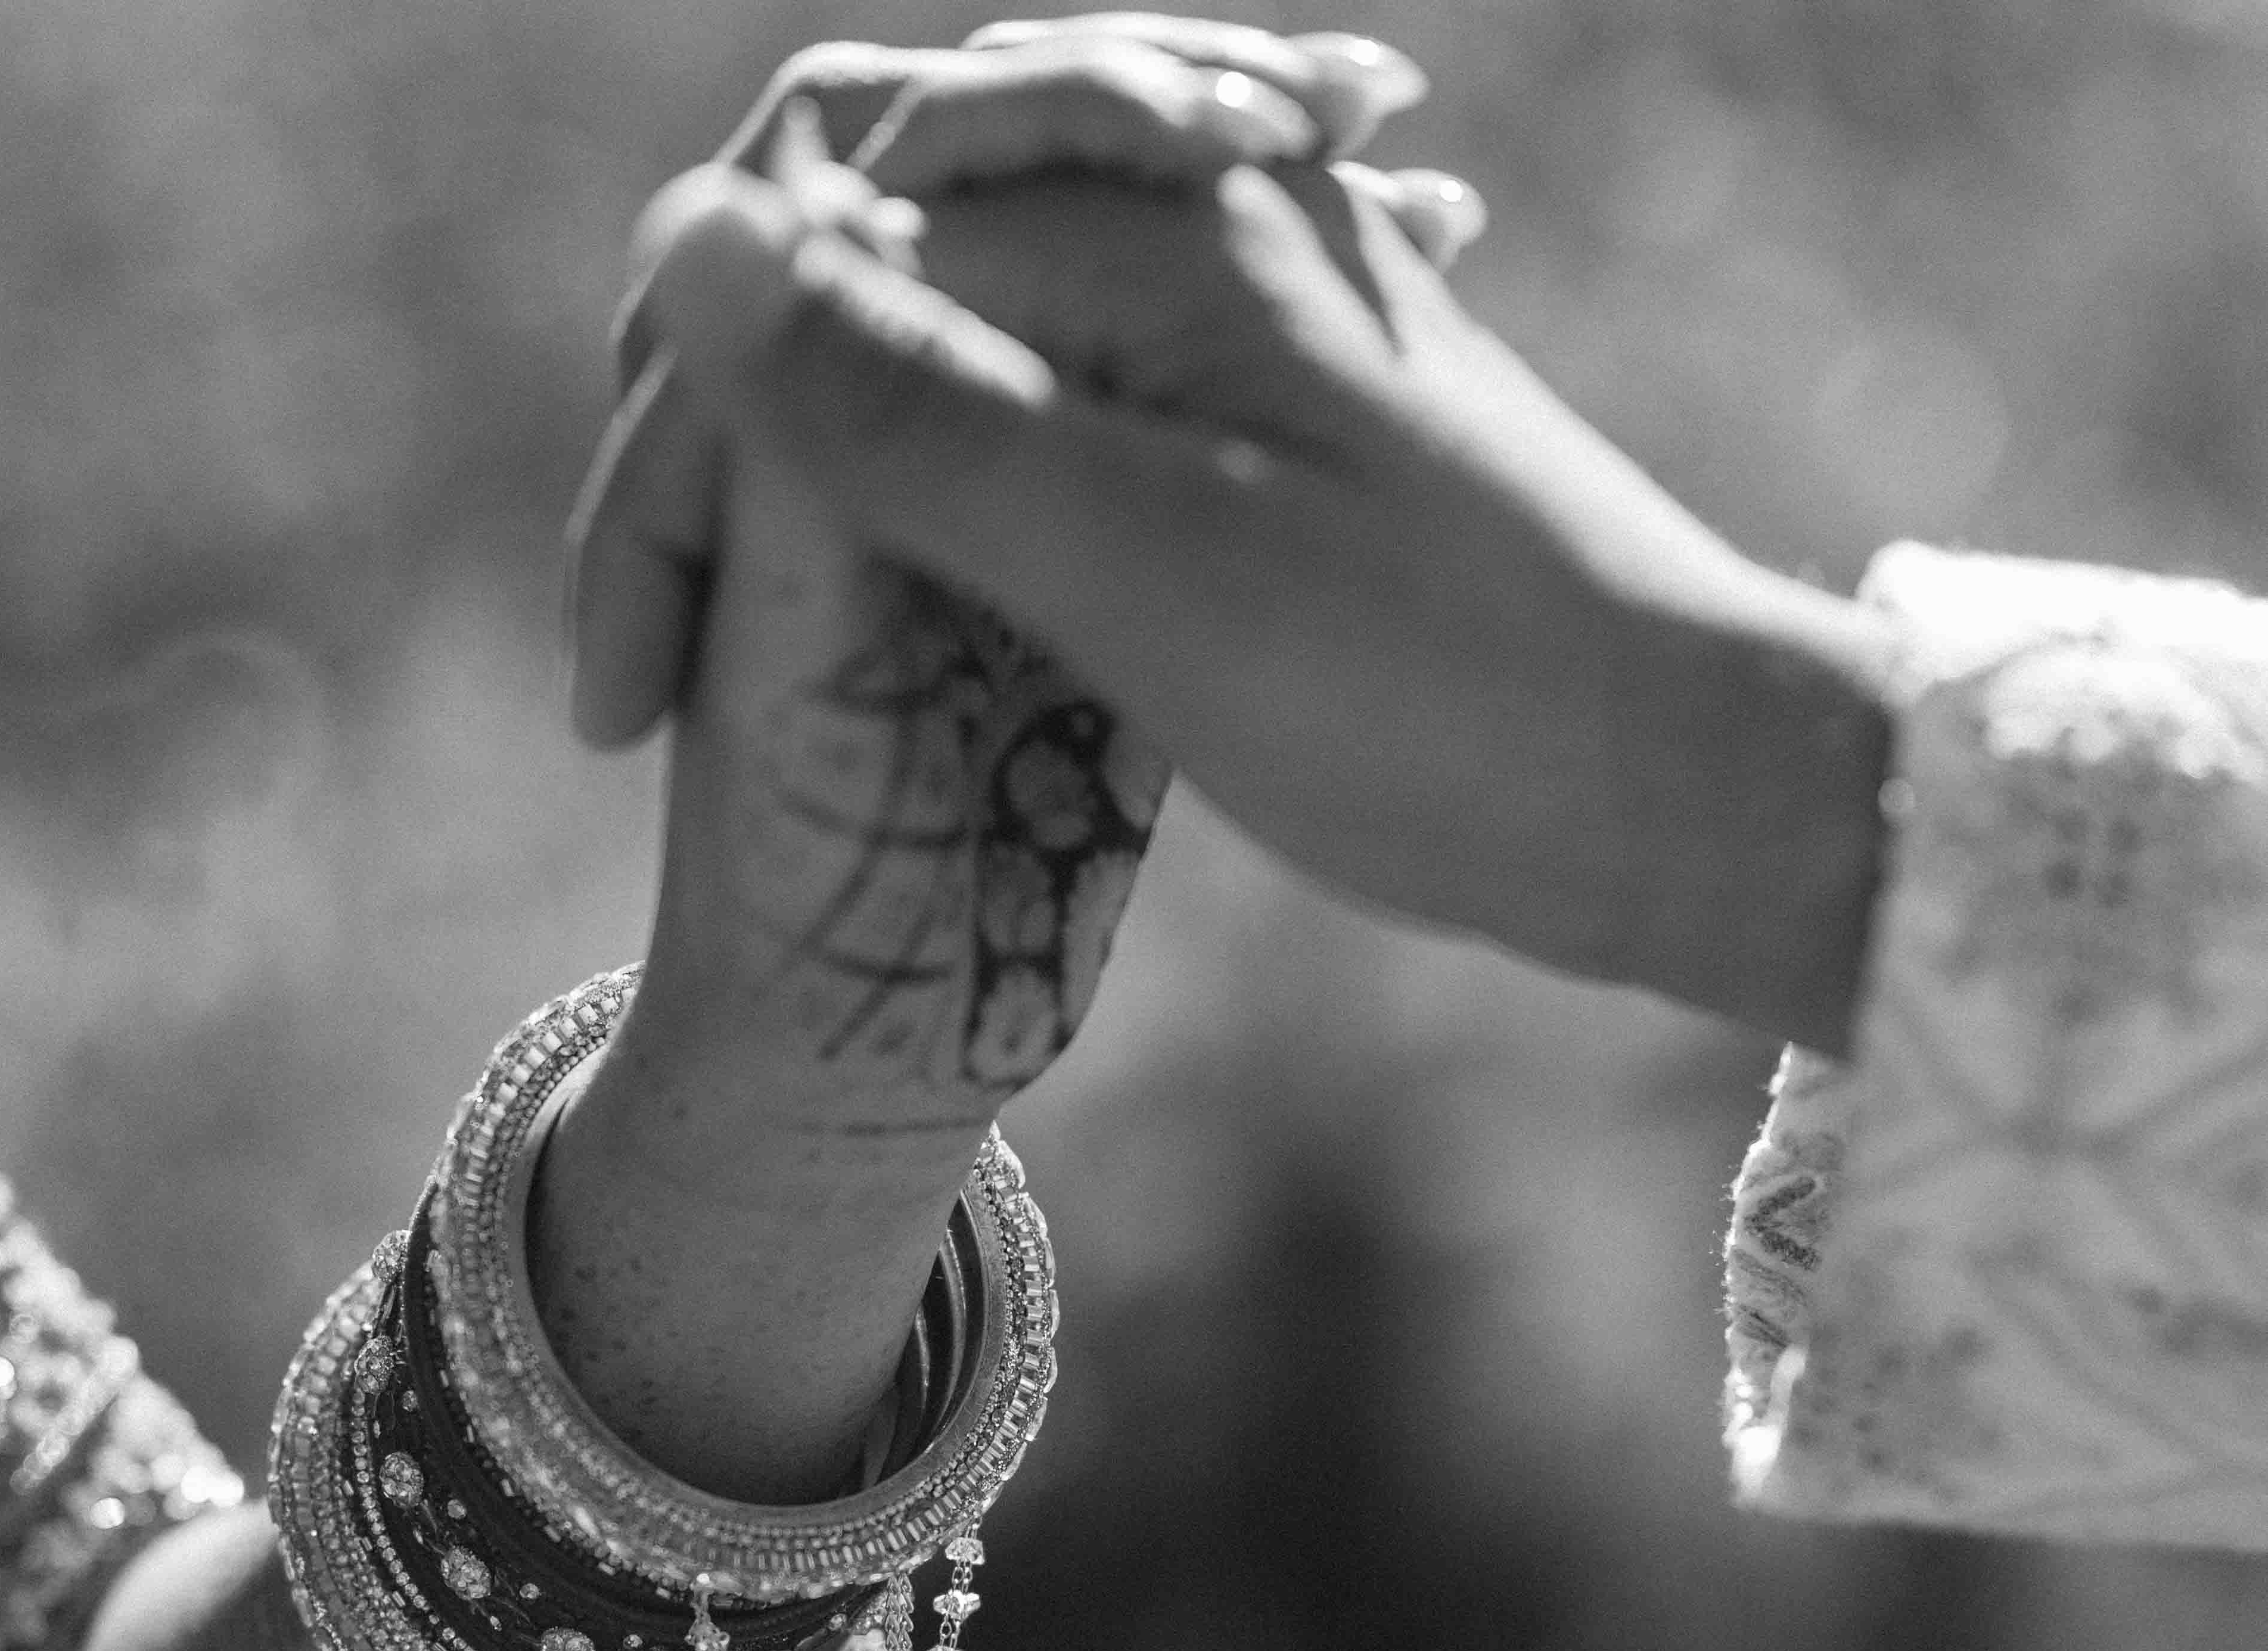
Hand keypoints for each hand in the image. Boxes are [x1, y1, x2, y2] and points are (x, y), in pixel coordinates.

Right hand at [607, 93, 1899, 1051]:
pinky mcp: (1240, 432)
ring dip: (809, 512)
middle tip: (636, 686)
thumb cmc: (1436, 699)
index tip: (619, 693)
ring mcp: (1210, 325)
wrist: (1672, 791)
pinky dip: (929, 537)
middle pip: (846, 292)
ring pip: (922, 368)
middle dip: (715, 476)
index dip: (677, 463)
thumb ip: (914, 407)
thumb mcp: (1143, 564)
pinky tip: (884, 652)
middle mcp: (1165, 229)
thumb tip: (692, 236)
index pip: (807, 265)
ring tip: (716, 675)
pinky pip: (1025, 433)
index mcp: (1136, 220)